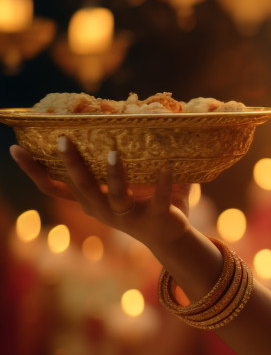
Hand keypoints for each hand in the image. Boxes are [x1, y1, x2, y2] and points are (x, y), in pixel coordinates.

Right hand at [10, 138, 194, 251]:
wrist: (170, 238)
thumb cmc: (141, 203)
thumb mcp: (121, 184)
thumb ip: (114, 159)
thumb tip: (121, 116)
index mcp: (90, 200)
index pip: (54, 186)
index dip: (33, 171)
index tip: (16, 148)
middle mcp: (102, 209)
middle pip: (81, 187)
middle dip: (71, 164)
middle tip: (63, 139)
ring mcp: (127, 216)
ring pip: (115, 196)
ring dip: (114, 176)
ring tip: (115, 153)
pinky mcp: (154, 217)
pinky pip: (157, 199)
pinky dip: (162, 183)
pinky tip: (166, 166)